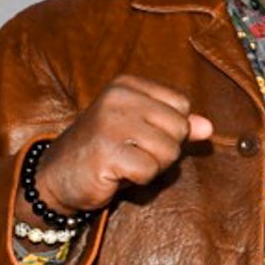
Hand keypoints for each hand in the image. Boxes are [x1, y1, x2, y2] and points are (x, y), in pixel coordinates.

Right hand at [30, 76, 211, 216]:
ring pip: (169, 151)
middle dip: (164, 150)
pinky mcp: (106, 151)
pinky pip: (149, 170)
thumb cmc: (105, 151)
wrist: (56, 176)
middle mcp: (118, 97)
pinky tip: (116, 174)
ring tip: (124, 163)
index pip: (181, 104)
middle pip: (179, 128)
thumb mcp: (141, 131)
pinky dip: (138, 180)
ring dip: (151, 167)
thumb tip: (208, 128)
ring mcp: (110, 122)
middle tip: (132, 153)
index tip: (140, 136)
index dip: (170, 129)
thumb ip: (176, 125)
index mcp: (127, 85)